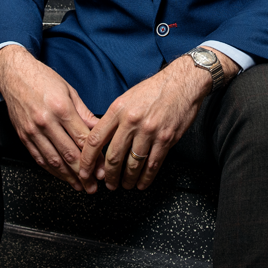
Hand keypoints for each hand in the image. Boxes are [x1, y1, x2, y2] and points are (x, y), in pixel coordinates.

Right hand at [0, 44, 97, 191]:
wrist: (14, 75)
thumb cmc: (43, 79)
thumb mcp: (69, 91)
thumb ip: (84, 114)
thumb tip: (100, 129)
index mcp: (61, 108)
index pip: (82, 139)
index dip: (94, 157)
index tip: (103, 168)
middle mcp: (46, 121)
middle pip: (69, 154)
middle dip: (84, 173)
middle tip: (95, 185)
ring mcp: (33, 131)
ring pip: (53, 161)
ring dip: (68, 177)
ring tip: (81, 187)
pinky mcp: (24, 136)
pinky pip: (39, 158)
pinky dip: (52, 171)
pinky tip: (62, 177)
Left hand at [77, 49, 239, 192]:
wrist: (183, 82)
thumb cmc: (154, 89)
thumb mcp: (127, 97)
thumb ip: (114, 118)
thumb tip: (103, 139)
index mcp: (118, 109)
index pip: (95, 139)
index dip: (87, 160)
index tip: (84, 171)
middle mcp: (131, 121)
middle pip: (113, 157)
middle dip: (108, 175)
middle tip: (108, 184)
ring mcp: (149, 131)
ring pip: (132, 164)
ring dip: (126, 179)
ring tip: (124, 185)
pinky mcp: (166, 139)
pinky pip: (152, 165)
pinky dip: (146, 178)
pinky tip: (142, 183)